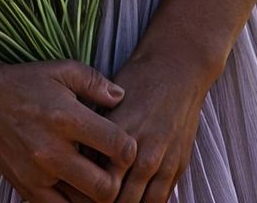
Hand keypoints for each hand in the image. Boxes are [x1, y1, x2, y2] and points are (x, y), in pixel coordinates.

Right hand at [0, 56, 139, 202]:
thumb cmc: (26, 81)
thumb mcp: (62, 69)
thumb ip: (95, 82)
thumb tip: (122, 97)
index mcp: (66, 118)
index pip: (116, 146)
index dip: (129, 149)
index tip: (125, 145)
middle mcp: (52, 151)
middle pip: (104, 189)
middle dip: (117, 181)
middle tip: (112, 169)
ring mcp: (37, 175)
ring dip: (94, 195)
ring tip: (94, 178)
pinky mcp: (25, 189)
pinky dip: (71, 202)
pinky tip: (74, 188)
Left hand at [55, 40, 219, 202]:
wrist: (177, 68)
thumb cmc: (138, 81)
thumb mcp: (110, 103)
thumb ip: (95, 135)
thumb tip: (77, 164)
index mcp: (121, 134)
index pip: (102, 180)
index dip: (89, 192)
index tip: (80, 191)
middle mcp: (144, 151)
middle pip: (122, 199)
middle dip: (106, 202)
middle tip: (96, 200)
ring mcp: (164, 160)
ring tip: (114, 202)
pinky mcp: (179, 164)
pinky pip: (162, 198)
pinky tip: (137, 202)